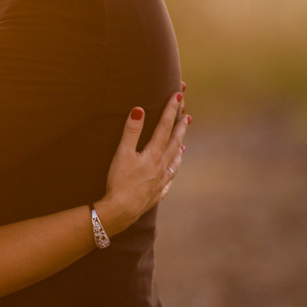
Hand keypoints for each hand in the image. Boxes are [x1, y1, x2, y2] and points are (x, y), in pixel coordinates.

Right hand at [94, 86, 189, 236]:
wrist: (121, 211)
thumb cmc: (119, 181)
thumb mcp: (122, 153)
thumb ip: (131, 131)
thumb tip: (139, 109)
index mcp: (153, 154)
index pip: (164, 126)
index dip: (171, 110)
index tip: (178, 96)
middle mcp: (161, 166)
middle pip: (173, 142)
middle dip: (180, 127)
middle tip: (187, 114)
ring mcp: (161, 181)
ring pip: (174, 161)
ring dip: (179, 148)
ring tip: (183, 142)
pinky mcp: (157, 193)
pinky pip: (169, 179)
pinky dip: (173, 171)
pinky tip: (172, 171)